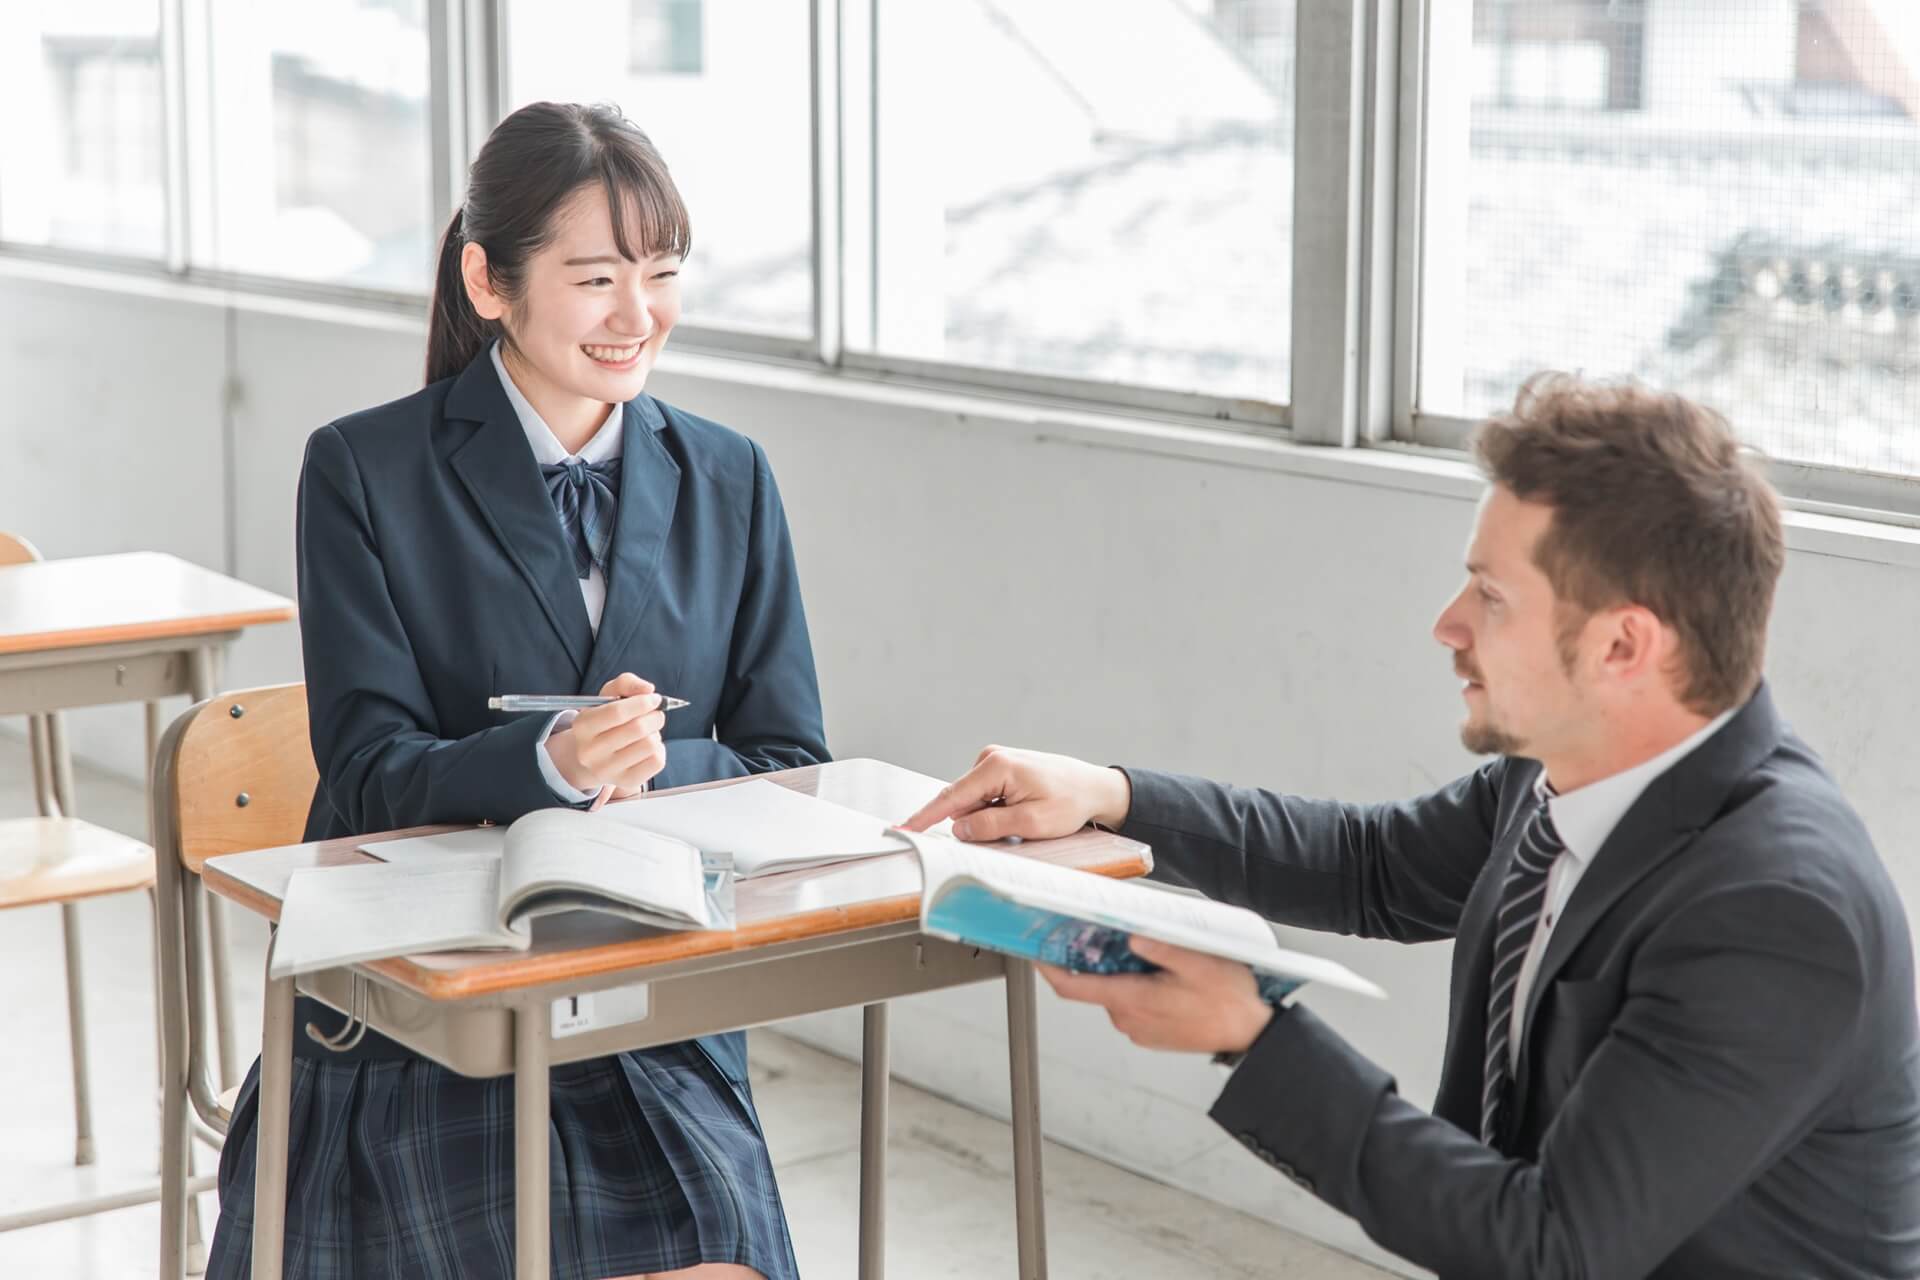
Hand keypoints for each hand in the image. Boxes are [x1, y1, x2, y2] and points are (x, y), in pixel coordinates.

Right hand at [546, 673, 667, 796]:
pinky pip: (657, 761)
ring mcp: (607, 770)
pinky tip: (649, 746)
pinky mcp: (625, 781)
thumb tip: (648, 689)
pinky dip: (660, 748)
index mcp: (582, 726)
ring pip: (650, 745)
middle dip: (655, 716)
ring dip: (656, 733)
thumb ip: (626, 683)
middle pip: (637, 729)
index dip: (642, 702)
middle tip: (656, 714)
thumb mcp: (607, 696)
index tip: (654, 698)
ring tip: (649, 731)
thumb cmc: (604, 720)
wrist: (592, 757)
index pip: (616, 713)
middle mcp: (590, 751)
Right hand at [899, 745, 1131, 840]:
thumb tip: (959, 827)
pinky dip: (994, 811)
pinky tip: (1020, 811)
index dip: (924, 817)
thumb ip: (991, 826)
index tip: (902, 828)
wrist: (1094, 787)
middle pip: (962, 802)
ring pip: (973, 802)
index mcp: (997, 767)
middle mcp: (991, 758)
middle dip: (974, 823)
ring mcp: (995, 761)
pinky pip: (983, 797)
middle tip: (1011, 830)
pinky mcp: (1000, 769)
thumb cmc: (1070, 801)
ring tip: (1023, 818)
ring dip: (988, 818)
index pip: (950, 798)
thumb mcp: (1031, 823)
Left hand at [1039, 937, 1274, 1054]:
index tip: (1037, 950)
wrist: (1250, 1035)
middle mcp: (1128, 1018)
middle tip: (1116, 933)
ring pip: (1117, 993)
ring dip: (1127, 973)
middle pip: (1097, 984)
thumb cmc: (1228, 1000)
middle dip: (1102, 959)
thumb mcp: (1200, 963)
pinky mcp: (1150, 1033)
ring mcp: (1139, 1028)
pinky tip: (1166, 977)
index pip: (1073, 987)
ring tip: (1158, 957)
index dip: (1049, 968)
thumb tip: (1131, 936)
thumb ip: (1163, 948)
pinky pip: (1133, 1005)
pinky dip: (1139, 988)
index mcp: (1132, 998)